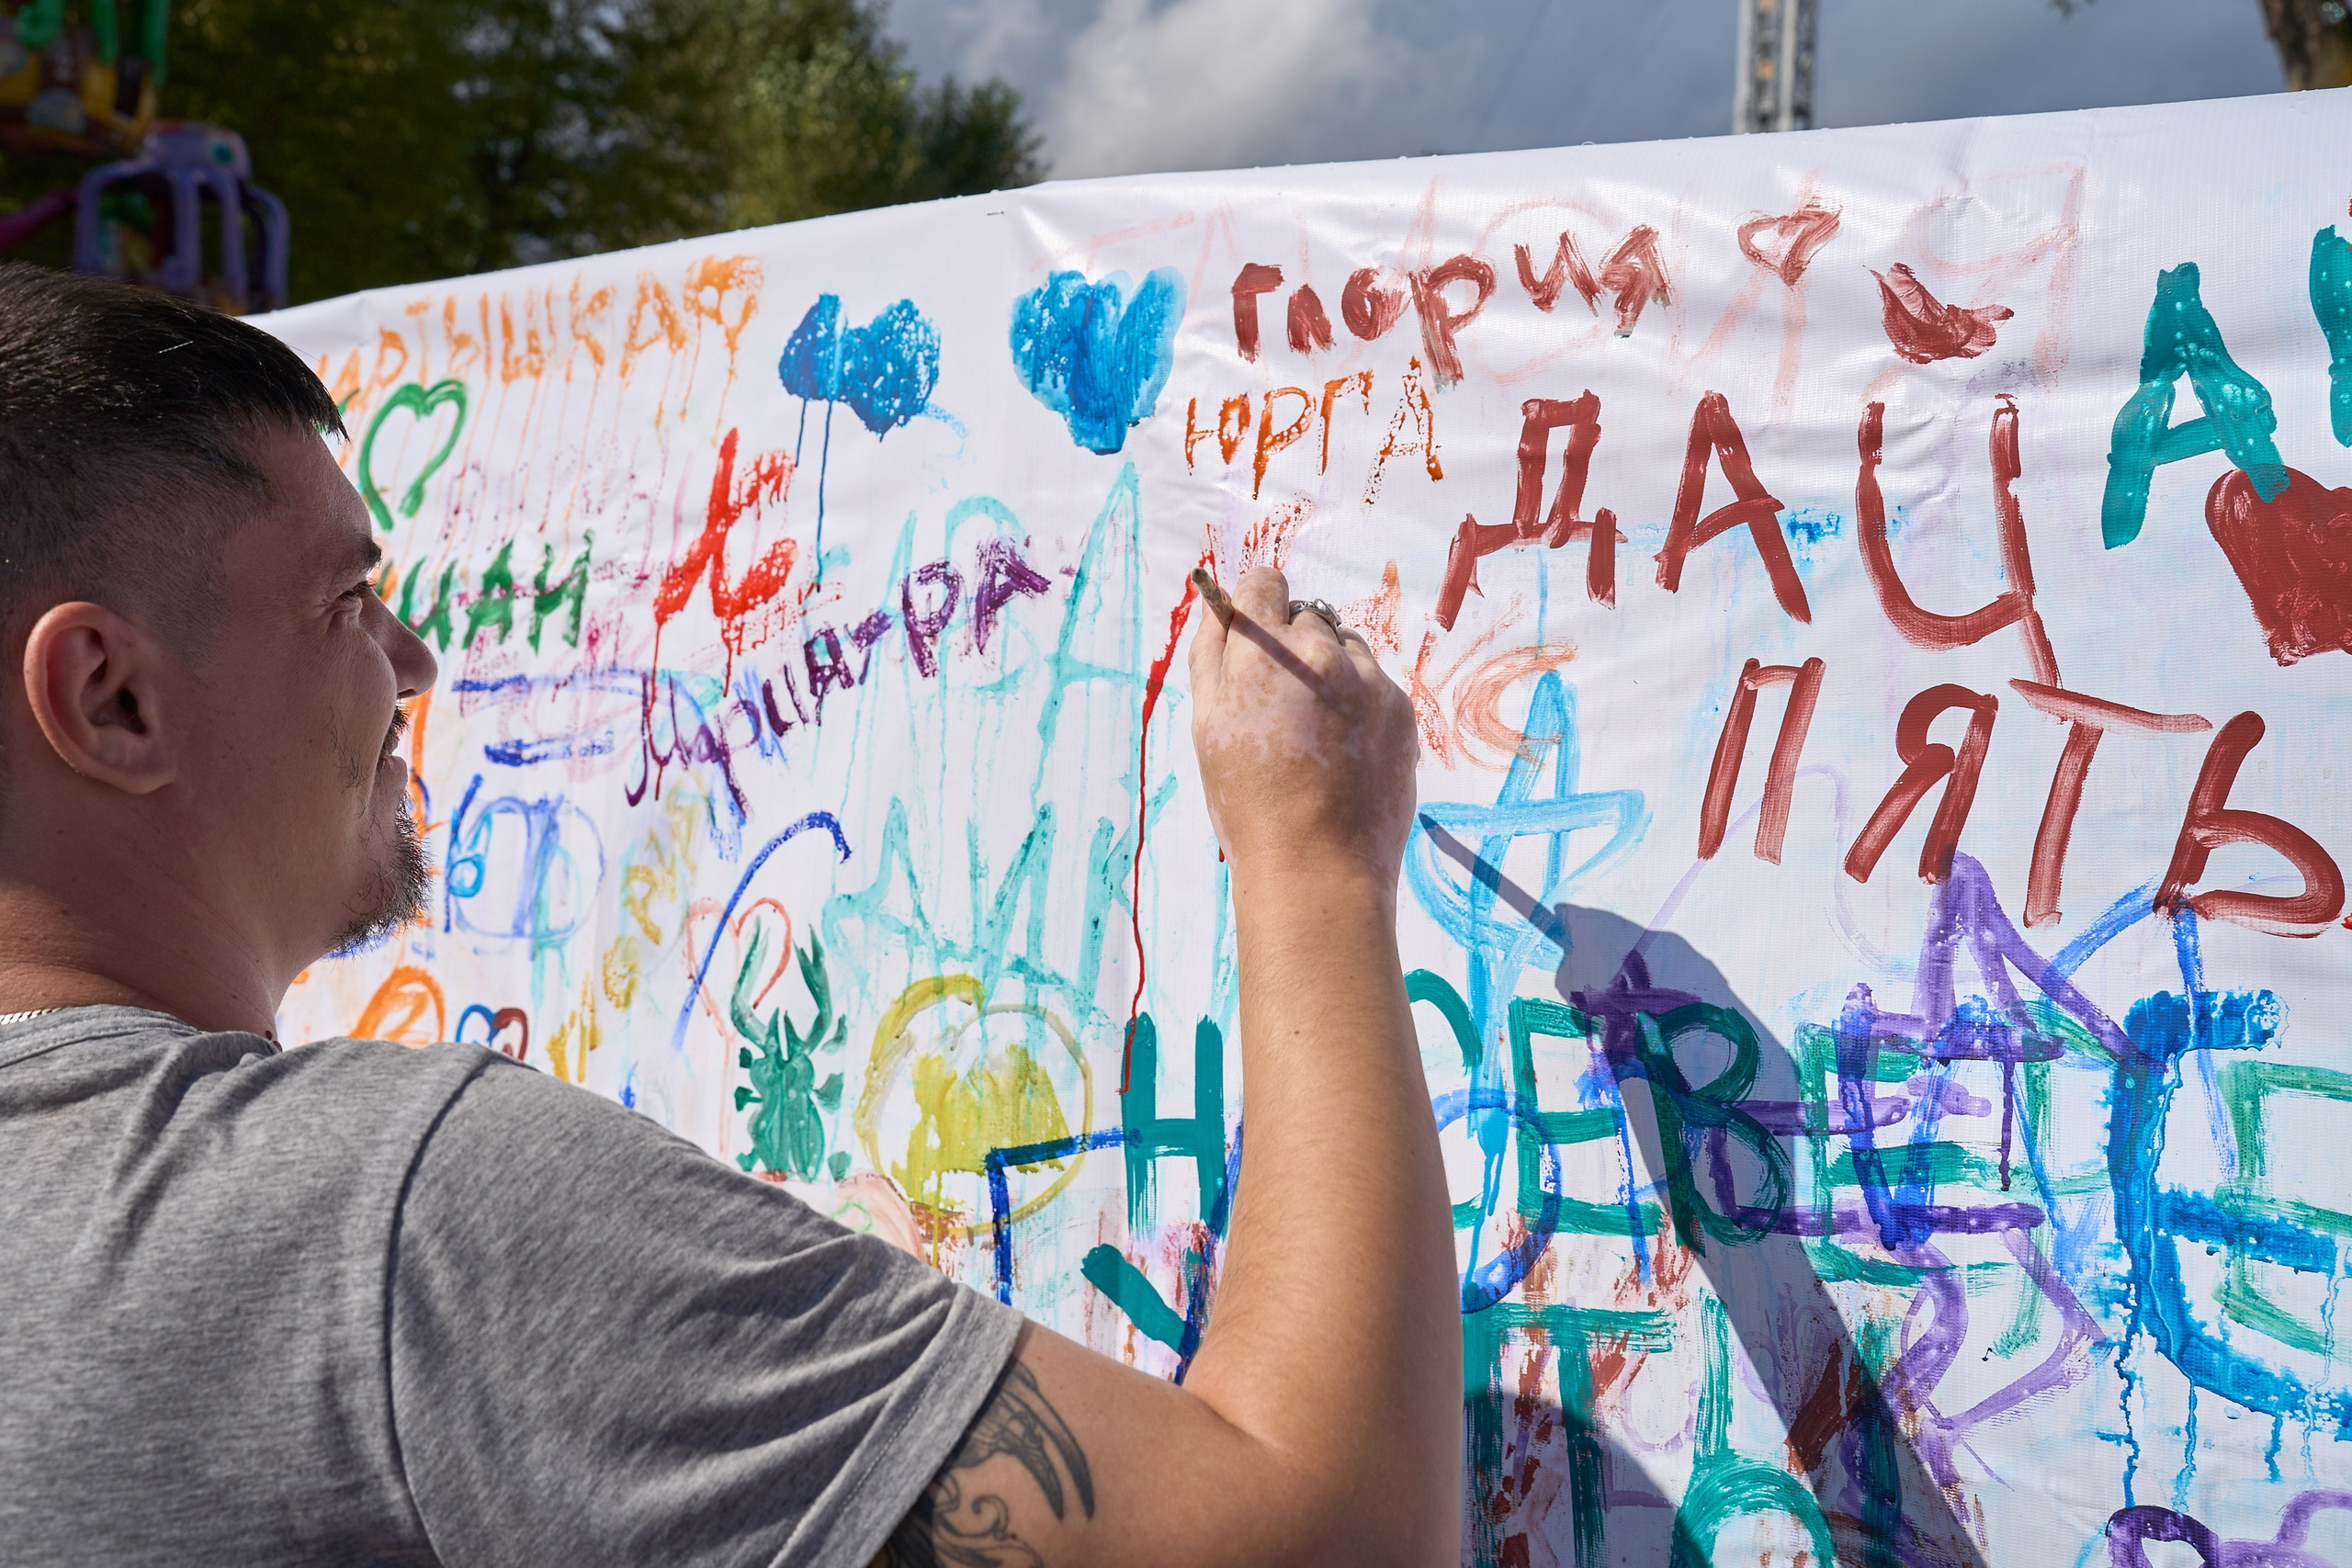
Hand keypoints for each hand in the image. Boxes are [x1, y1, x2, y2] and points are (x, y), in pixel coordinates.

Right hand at [1187, 566, 1419, 890]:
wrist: (1318, 865)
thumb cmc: (1248, 802)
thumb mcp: (1207, 725)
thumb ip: (1211, 653)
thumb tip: (1223, 605)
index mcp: (1265, 651)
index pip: (1264, 583)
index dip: (1254, 606)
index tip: (1252, 633)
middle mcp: (1322, 653)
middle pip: (1304, 618)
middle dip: (1290, 646)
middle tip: (1278, 707)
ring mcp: (1369, 679)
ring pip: (1344, 648)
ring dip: (1328, 671)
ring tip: (1312, 733)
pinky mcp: (1401, 709)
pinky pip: (1374, 684)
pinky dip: (1358, 703)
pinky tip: (1341, 751)